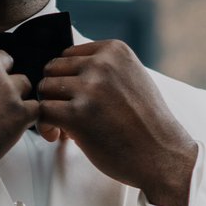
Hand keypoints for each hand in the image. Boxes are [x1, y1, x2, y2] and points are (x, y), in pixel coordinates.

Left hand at [32, 41, 198, 205]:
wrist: (163, 155)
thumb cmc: (147, 122)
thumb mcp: (133, 78)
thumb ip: (105, 68)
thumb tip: (68, 70)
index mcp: (114, 51)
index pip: (68, 54)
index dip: (66, 78)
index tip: (74, 97)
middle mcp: (101, 64)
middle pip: (52, 69)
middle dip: (55, 92)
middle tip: (66, 114)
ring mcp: (89, 89)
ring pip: (44, 88)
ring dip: (49, 108)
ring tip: (64, 127)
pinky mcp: (78, 115)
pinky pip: (43, 111)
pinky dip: (45, 126)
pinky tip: (57, 136)